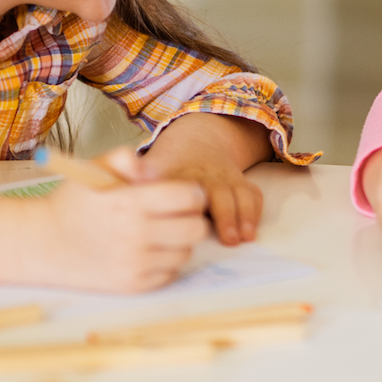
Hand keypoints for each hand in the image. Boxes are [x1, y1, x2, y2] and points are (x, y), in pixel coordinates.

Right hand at [33, 173, 208, 292]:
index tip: (182, 194)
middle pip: (196, 229)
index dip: (191, 193)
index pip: (189, 198)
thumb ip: (126, 159)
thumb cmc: (74, 202)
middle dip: (191, 218)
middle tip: (176, 214)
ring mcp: (135, 263)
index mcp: (129, 202)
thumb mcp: (94, 168)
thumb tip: (154, 173)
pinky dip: (165, 262)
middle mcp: (135, 235)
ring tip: (158, 232)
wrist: (44, 243)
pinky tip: (146, 250)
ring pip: (186, 252)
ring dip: (178, 241)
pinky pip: (170, 273)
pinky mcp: (133, 284)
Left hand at [129, 114, 275, 244]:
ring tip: (243, 237)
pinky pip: (252, 193)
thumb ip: (127, 173)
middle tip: (227, 239)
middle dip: (225, 215)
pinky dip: (254, 210)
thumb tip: (129, 187)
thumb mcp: (142, 168)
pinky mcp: (238, 182)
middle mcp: (205, 175)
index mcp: (178, 172)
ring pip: (239, 193)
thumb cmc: (161, 168)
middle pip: (218, 192)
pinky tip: (251, 230)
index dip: (190, 205)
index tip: (193, 224)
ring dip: (243, 216)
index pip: (184, 188)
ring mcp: (224, 178)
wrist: (196, 142)